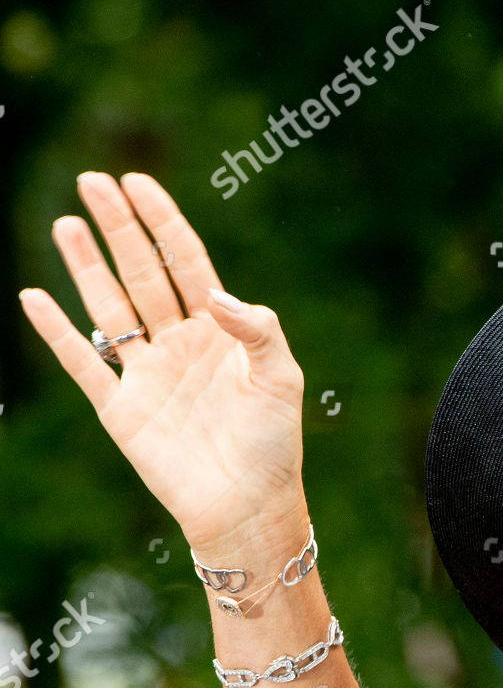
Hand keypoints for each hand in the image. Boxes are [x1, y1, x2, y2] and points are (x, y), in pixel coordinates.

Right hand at [19, 171, 307, 563]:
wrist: (248, 507)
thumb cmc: (273, 445)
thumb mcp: (283, 380)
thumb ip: (260, 331)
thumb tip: (215, 294)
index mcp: (220, 333)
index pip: (187, 264)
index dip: (163, 223)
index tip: (138, 184)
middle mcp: (179, 346)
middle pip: (143, 274)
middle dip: (119, 228)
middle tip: (92, 181)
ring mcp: (147, 376)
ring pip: (109, 308)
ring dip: (86, 266)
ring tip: (66, 222)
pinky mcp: (122, 410)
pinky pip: (83, 364)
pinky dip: (57, 333)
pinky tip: (34, 297)